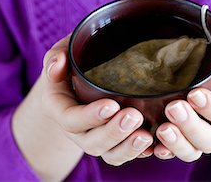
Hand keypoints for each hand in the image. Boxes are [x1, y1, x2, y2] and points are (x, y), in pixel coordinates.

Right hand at [13, 35, 153, 179]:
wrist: (74, 83)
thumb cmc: (69, 65)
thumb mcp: (60, 55)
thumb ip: (55, 58)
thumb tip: (58, 64)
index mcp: (60, 109)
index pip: (71, 120)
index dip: (90, 116)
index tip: (112, 105)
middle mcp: (77, 130)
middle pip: (92, 142)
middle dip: (114, 133)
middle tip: (135, 116)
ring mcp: (95, 138)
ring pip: (109, 154)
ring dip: (128, 148)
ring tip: (146, 136)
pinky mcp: (113, 142)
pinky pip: (123, 155)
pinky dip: (138, 153)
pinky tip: (154, 147)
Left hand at [153, 18, 210, 160]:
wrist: (199, 56)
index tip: (194, 94)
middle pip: (210, 139)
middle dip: (192, 127)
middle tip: (173, 108)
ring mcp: (198, 131)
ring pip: (192, 150)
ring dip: (177, 144)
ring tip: (162, 130)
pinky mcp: (178, 133)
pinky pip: (173, 151)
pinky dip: (163, 151)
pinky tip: (151, 144)